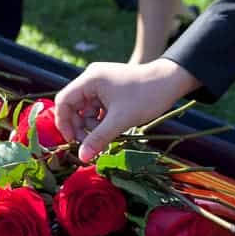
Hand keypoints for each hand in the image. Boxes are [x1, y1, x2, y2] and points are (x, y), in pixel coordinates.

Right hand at [54, 58, 199, 161]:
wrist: (171, 80)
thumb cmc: (146, 96)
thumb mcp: (121, 120)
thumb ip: (99, 138)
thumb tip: (82, 157)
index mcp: (90, 79)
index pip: (63, 100)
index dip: (64, 123)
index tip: (73, 141)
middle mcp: (92, 78)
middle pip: (73, 106)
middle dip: (79, 126)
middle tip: (90, 144)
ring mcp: (101, 82)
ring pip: (85, 108)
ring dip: (91, 125)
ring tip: (105, 136)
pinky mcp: (109, 89)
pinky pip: (96, 107)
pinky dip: (100, 119)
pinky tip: (111, 128)